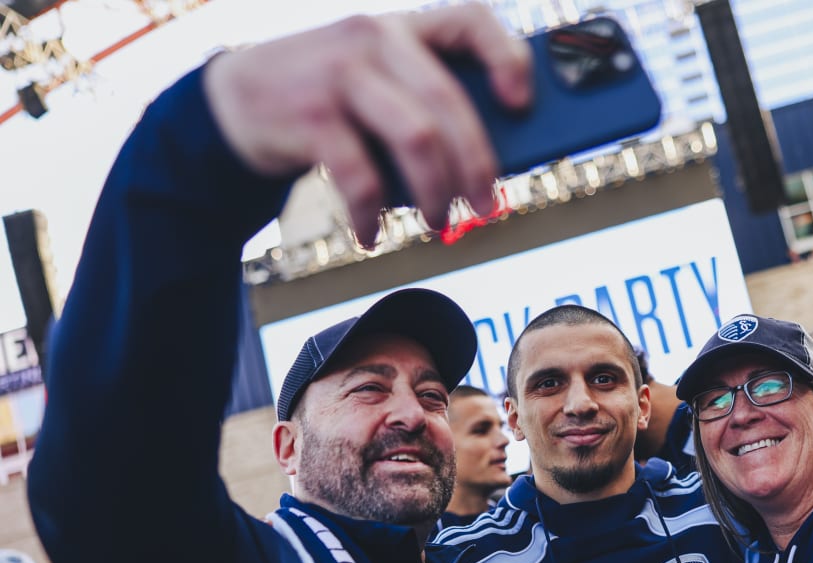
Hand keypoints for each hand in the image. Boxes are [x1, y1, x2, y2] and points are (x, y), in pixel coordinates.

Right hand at [203, 5, 531, 243]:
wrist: (233, 100)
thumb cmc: (328, 100)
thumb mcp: (376, 83)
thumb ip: (424, 103)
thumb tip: (489, 165)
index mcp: (402, 27)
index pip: (472, 21)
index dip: (508, 59)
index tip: (523, 106)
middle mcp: (375, 38)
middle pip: (450, 104)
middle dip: (478, 165)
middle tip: (486, 207)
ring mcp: (340, 72)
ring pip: (418, 138)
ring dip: (436, 193)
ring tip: (438, 224)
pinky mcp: (310, 114)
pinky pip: (363, 177)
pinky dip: (373, 215)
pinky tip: (372, 234)